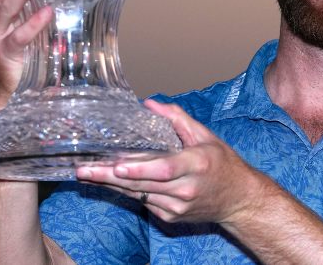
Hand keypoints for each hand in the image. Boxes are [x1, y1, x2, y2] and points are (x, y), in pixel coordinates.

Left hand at [75, 100, 268, 225]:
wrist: (238, 200)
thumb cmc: (222, 164)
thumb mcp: (206, 136)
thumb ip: (178, 119)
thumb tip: (150, 105)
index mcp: (196, 165)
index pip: (164, 168)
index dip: (140, 168)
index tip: (118, 165)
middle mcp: (186, 189)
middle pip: (142, 183)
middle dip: (109, 176)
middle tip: (83, 169)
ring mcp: (177, 207)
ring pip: (138, 194)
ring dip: (112, 184)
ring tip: (87, 173)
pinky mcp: (170, 217)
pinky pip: (143, 201)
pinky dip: (128, 190)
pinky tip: (111, 181)